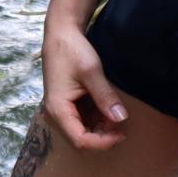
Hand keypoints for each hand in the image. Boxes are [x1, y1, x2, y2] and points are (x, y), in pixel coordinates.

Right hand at [40, 22, 128, 150]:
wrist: (61, 33)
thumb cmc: (72, 51)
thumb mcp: (91, 72)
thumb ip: (105, 96)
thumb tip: (121, 119)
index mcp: (58, 109)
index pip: (80, 140)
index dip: (102, 142)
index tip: (121, 134)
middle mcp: (56, 114)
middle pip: (80, 139)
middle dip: (102, 136)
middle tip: (121, 124)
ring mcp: (61, 109)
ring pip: (82, 131)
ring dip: (101, 127)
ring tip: (116, 113)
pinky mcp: (67, 104)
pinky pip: (82, 119)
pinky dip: (97, 118)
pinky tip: (107, 107)